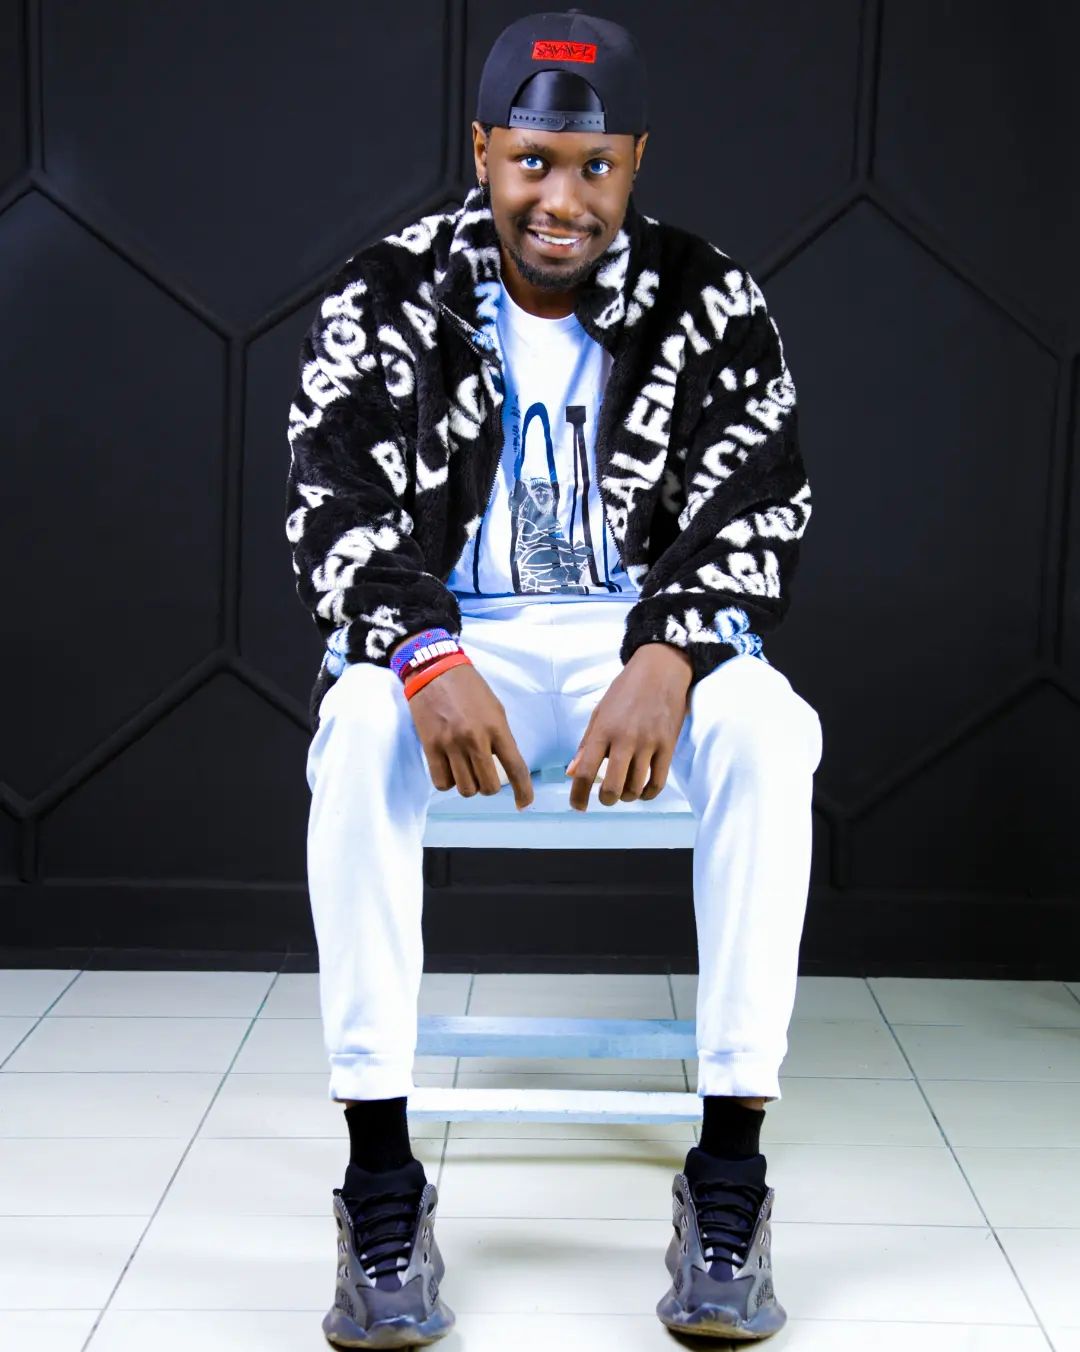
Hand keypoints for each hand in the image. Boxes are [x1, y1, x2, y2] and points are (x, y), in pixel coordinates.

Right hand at [404, 659, 534, 811]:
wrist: (434, 670)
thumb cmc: (468, 688)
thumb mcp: (495, 709)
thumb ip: (500, 737)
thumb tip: (504, 766)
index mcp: (496, 727)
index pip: (515, 768)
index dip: (523, 791)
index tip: (524, 804)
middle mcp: (475, 739)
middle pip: (488, 786)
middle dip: (489, 787)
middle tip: (484, 775)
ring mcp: (451, 744)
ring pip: (465, 789)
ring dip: (468, 786)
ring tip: (465, 771)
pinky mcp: (430, 746)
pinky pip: (442, 783)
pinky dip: (448, 782)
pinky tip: (449, 769)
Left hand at [564, 643, 692, 811]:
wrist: (661, 670)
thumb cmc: (626, 691)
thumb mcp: (600, 712)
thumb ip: (586, 744)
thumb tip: (571, 772)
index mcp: (603, 730)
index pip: (585, 771)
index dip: (578, 795)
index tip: (578, 806)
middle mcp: (625, 739)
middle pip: (611, 786)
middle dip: (606, 800)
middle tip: (605, 798)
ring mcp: (649, 743)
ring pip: (635, 787)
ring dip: (627, 796)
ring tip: (624, 791)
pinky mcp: (668, 746)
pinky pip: (658, 782)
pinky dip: (648, 794)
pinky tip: (643, 791)